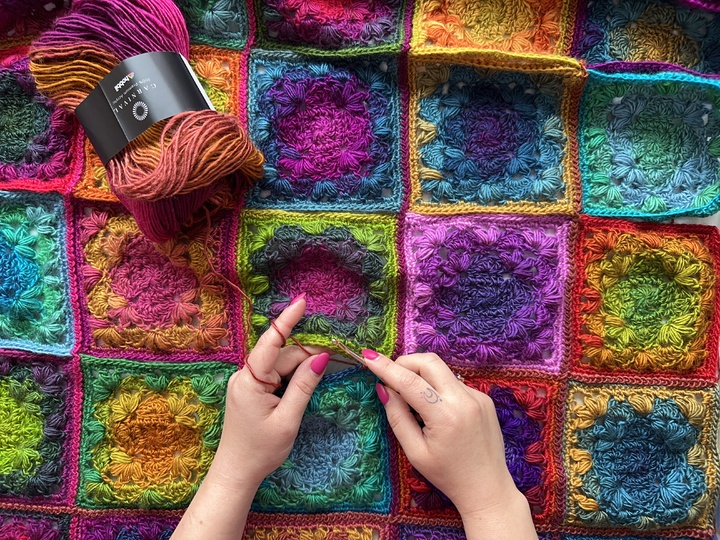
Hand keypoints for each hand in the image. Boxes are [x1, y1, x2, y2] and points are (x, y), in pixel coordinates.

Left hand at [210, 297, 329, 488]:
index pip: (271, 343)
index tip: (302, 300)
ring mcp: (246, 383)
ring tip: (317, 379)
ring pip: (280, 366)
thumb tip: (320, 357)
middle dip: (307, 357)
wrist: (237, 473)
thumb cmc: (261, 450)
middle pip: (282, 356)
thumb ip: (304, 385)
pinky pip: (274, 375)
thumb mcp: (288, 419)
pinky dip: (291, 377)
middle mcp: (244, 376)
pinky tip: (302, 385)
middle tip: (333, 360)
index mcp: (250, 381)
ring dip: (300, 369)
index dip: (287, 320)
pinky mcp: (250, 390)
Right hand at [361, 350, 536, 538]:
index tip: (368, 356)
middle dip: (405, 363)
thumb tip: (383, 388)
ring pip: (442, 370)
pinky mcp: (484, 398)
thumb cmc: (447, 475)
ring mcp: (478, 396)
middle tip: (391, 378)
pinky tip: (436, 410)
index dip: (385, 367)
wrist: (487, 487)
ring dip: (422, 375)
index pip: (409, 381)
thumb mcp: (415, 452)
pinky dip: (438, 387)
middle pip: (429, 362)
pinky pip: (454, 382)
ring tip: (413, 399)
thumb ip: (397, 417)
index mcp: (445, 416)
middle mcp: (464, 400)